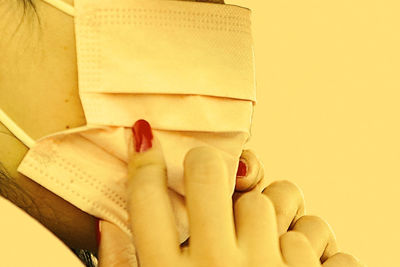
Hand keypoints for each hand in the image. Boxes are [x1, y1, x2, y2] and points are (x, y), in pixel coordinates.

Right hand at [122, 120, 363, 266]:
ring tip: (257, 243)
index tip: (145, 141)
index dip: (143, 161)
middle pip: (207, 173)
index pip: (145, 198)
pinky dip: (303, 244)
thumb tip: (105, 227)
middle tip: (206, 168)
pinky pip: (311, 230)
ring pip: (266, 198)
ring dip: (262, 214)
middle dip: (205, 162)